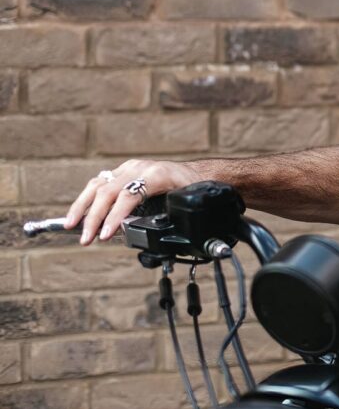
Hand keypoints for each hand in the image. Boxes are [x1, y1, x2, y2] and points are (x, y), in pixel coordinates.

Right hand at [65, 160, 201, 244]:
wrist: (198, 173)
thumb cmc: (194, 188)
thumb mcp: (188, 201)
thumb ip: (172, 215)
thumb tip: (158, 236)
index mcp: (156, 175)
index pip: (128, 195)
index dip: (114, 216)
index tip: (105, 235)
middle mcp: (139, 169)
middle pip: (107, 191)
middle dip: (93, 217)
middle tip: (86, 239)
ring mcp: (129, 168)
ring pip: (97, 185)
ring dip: (82, 207)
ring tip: (70, 226)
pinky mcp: (123, 172)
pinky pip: (99, 184)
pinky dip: (87, 200)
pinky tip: (79, 215)